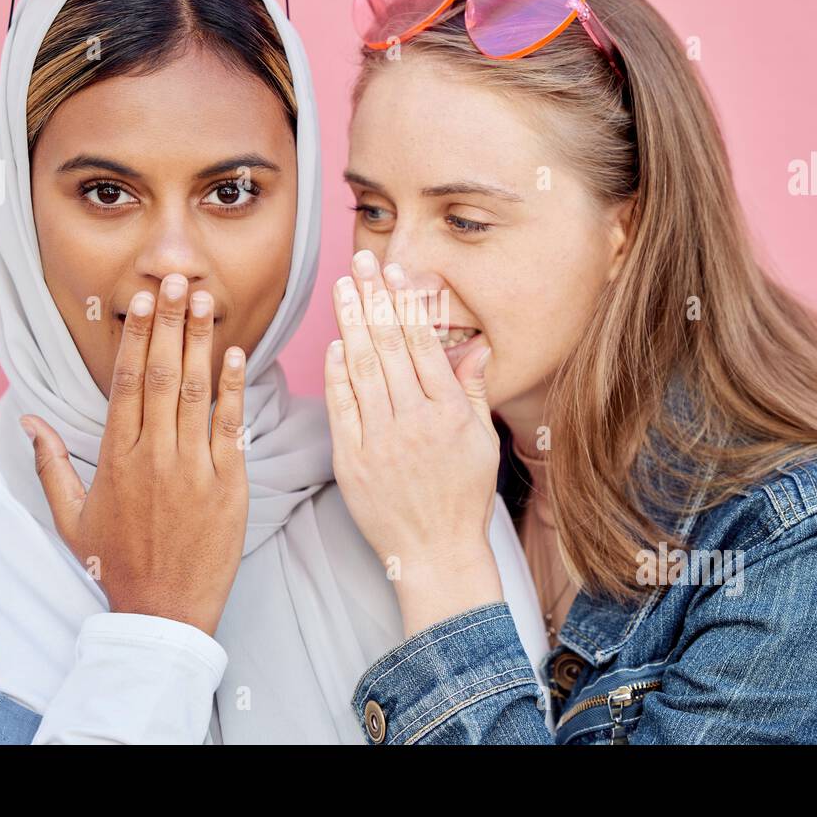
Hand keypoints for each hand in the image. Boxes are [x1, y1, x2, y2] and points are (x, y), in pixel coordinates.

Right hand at [21, 275, 248, 635]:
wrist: (164, 613)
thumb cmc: (117, 564)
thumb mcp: (70, 518)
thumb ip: (49, 465)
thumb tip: (29, 421)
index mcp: (114, 459)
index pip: (123, 384)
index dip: (135, 338)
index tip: (142, 301)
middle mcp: (151, 457)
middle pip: (159, 376)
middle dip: (170, 323)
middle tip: (177, 280)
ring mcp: (191, 470)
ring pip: (194, 393)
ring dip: (201, 343)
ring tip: (206, 301)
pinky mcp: (227, 486)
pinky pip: (229, 427)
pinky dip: (234, 389)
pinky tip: (238, 355)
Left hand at [323, 249, 503, 637]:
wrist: (435, 555)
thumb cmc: (462, 499)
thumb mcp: (483, 443)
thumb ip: (473, 391)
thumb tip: (473, 347)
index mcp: (450, 414)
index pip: (422, 345)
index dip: (406, 304)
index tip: (394, 273)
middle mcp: (414, 422)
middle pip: (388, 347)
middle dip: (373, 299)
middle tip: (360, 261)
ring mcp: (380, 442)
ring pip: (362, 369)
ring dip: (350, 323)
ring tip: (343, 288)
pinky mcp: (352, 462)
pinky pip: (342, 408)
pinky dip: (335, 374)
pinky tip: (334, 343)